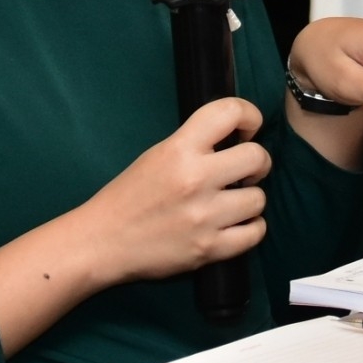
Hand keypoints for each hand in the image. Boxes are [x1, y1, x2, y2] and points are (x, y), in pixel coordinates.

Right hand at [74, 97, 269, 287]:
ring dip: (250, 199)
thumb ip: (195, 144)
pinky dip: (251, 228)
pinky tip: (236, 224)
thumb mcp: (158, 155)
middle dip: (256, 163)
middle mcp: (196, 179)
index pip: (229, 112)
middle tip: (243, 171)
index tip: (249, 128)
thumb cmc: (129, 195)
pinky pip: (255, 233)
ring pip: (259, 198)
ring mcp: (205, 216)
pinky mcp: (210, 249)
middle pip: (257, 157)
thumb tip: (237, 138)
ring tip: (233, 202)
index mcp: (179, 149)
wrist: (103, 241)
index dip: (249, 114)